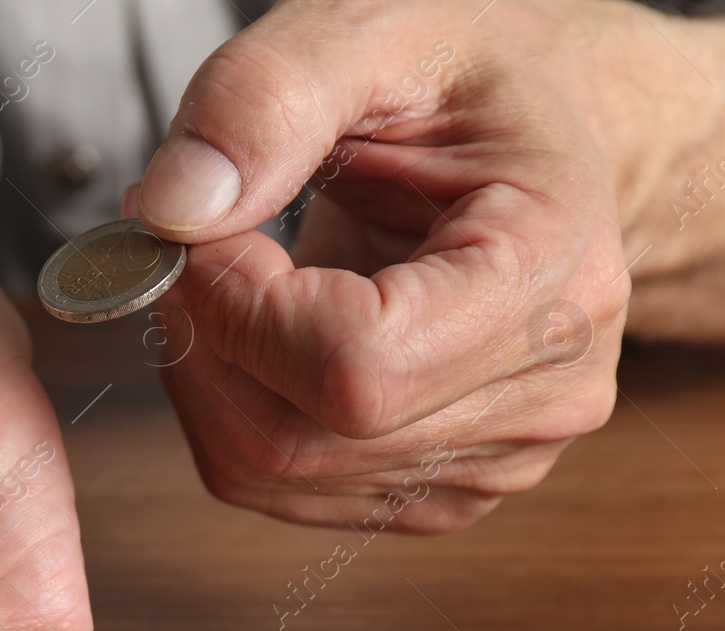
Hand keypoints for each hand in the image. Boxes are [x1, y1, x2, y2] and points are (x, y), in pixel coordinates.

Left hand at [131, 0, 642, 531]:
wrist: (528, 138)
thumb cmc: (466, 87)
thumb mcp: (372, 34)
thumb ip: (267, 100)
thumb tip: (172, 209)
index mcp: (552, 275)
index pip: (355, 368)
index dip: (236, 305)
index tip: (195, 227)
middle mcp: (539, 394)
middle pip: (295, 438)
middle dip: (199, 336)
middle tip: (183, 242)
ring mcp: (490, 458)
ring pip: (268, 469)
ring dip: (202, 371)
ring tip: (226, 272)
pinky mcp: (434, 491)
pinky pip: (276, 484)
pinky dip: (228, 407)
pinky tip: (257, 328)